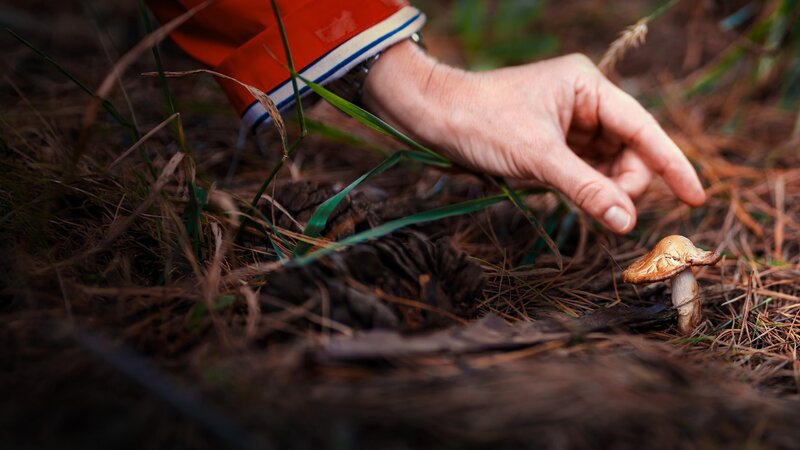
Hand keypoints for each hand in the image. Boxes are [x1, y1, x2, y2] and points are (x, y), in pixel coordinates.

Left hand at [362, 41, 705, 233]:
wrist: (433, 116)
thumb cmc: (482, 123)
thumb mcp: (538, 158)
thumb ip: (586, 189)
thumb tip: (628, 222)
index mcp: (587, 87)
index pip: (643, 129)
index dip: (672, 165)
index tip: (696, 198)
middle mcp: (583, 101)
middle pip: (628, 151)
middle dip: (624, 183)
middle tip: (608, 210)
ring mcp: (568, 123)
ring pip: (606, 165)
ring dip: (602, 189)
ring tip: (577, 200)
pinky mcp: (552, 142)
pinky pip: (582, 170)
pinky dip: (583, 188)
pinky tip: (571, 198)